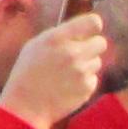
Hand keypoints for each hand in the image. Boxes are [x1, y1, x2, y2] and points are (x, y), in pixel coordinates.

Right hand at [0, 11, 111, 128]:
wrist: (26, 106)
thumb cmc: (27, 73)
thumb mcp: (35, 46)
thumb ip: (59, 36)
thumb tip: (81, 31)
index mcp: (57, 39)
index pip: (93, 22)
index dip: (92, 26)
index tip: (88, 31)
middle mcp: (73, 53)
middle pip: (101, 42)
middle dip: (92, 46)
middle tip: (78, 53)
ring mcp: (82, 72)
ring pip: (97, 62)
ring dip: (86, 65)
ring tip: (66, 74)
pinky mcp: (88, 88)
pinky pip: (93, 78)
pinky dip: (83, 81)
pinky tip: (67, 86)